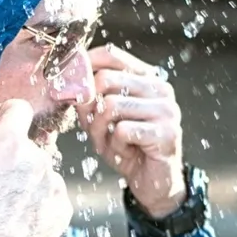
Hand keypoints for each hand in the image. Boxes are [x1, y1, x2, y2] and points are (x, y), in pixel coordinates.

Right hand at [0, 99, 71, 236]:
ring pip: (40, 171)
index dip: (5, 114)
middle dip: (11, 156)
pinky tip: (17, 218)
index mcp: (9, 143)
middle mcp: (38, 159)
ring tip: (4, 206)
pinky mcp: (63, 209)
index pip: (19, 109)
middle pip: (27, 145)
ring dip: (26, 179)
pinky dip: (37, 201)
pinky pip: (50, 195)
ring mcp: (54, 185)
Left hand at [76, 45, 185, 218]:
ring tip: (110, 143)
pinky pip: (123, 131)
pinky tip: (126, 152)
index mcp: (145, 78)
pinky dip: (116, 145)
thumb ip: (88, 99)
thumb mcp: (101, 120)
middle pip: (106, 79)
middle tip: (93, 129)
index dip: (84, 66)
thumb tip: (69, 80)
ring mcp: (167, 109)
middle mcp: (160, 88)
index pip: (111, 55)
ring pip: (111, 106)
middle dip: (90, 108)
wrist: (152, 182)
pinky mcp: (167, 132)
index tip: (70, 85)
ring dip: (101, 130)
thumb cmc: (126, 147)